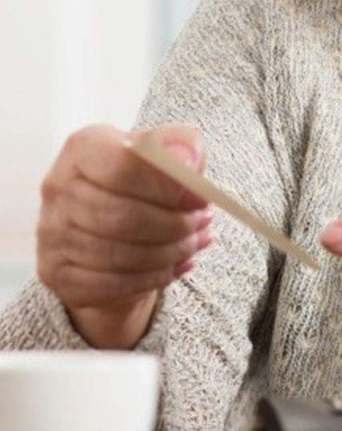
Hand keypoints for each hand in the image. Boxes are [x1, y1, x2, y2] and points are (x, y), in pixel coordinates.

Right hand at [37, 124, 213, 348]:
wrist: (114, 221)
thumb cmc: (144, 179)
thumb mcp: (167, 152)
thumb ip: (182, 147)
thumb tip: (188, 161)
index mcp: (85, 147)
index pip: (123, 166)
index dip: (168, 186)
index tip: (200, 198)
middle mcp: (58, 187)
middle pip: (121, 216)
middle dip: (173, 225)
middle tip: (201, 224)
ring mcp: (51, 231)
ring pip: (117, 255)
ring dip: (167, 253)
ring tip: (192, 243)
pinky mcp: (56, 271)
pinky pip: (109, 283)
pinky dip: (151, 278)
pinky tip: (173, 266)